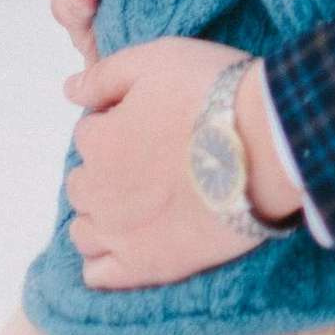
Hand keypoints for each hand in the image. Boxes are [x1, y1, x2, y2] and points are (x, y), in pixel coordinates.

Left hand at [63, 38, 299, 287]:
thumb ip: (105, 76)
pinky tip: (128, 244)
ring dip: (102, 215)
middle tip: (153, 161)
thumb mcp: (156, 59)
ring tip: (142, 204)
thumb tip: (68, 90)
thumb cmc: (213, 94)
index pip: (89, 132)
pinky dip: (104, 261)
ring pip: (84, 230)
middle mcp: (97, 190)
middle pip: (83, 182)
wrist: (267, 144)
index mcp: (97, 140)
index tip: (153, 123)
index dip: (120, 124)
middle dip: (108, 171)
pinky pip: (98, 274)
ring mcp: (119, 233)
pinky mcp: (145, 266)